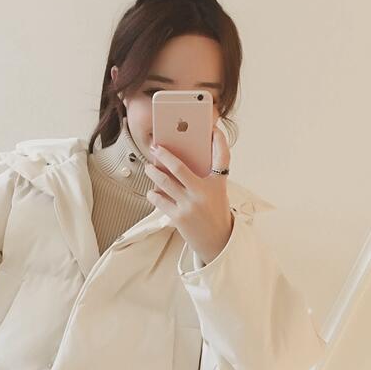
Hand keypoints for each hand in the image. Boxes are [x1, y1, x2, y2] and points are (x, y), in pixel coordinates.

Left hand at [145, 125, 233, 265]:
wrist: (217, 241)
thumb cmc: (215, 212)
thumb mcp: (217, 191)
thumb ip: (206, 175)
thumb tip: (184, 158)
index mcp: (217, 184)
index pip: (222, 157)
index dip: (219, 140)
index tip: (213, 127)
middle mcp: (203, 193)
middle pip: (179, 167)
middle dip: (164, 154)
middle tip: (155, 147)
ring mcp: (189, 206)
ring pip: (164, 182)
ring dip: (153, 172)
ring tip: (149, 167)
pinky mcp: (178, 217)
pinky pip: (159, 200)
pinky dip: (153, 193)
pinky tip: (152, 190)